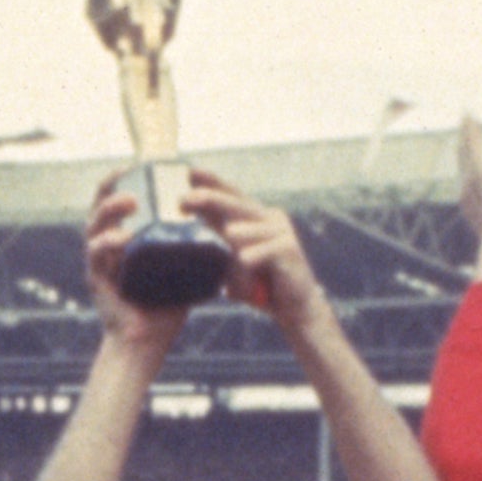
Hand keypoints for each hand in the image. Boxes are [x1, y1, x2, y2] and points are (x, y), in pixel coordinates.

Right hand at [80, 179, 187, 359]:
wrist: (147, 344)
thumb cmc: (165, 307)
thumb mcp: (183, 268)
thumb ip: (195, 245)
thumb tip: (226, 222)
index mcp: (122, 238)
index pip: (116, 200)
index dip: (124, 178)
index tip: (142, 163)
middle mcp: (105, 246)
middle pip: (99, 205)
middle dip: (113, 185)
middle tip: (131, 172)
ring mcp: (98, 261)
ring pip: (95, 225)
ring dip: (111, 209)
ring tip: (131, 202)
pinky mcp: (96, 279)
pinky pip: (97, 255)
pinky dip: (109, 244)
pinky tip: (123, 238)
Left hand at [190, 177, 324, 330]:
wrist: (296, 308)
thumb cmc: (261, 284)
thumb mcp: (234, 256)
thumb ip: (219, 235)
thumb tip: (190, 209)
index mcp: (254, 219)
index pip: (230, 195)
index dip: (211, 182)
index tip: (188, 172)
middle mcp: (269, 219)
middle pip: (237, 204)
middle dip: (210, 198)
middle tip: (185, 198)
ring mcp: (281, 232)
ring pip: (249, 229)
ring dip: (238, 239)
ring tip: (231, 240)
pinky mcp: (290, 250)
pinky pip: (265, 251)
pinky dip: (254, 256)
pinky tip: (245, 260)